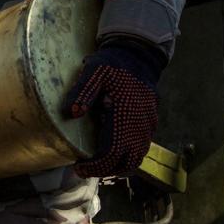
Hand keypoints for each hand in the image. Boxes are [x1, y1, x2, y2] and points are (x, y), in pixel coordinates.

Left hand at [65, 40, 162, 176]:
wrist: (139, 54)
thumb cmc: (113, 63)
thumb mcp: (94, 72)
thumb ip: (82, 92)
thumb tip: (71, 113)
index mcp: (124, 116)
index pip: (112, 154)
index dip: (95, 166)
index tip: (78, 167)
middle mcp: (140, 126)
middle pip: (126, 163)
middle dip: (105, 169)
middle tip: (86, 167)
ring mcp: (148, 125)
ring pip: (136, 158)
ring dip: (117, 165)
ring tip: (98, 161)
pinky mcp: (151, 123)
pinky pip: (142, 148)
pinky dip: (127, 155)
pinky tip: (113, 148)